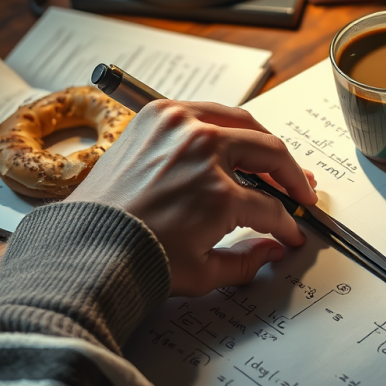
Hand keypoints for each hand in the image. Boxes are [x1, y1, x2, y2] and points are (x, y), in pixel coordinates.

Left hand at [65, 100, 317, 296]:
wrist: (83, 248)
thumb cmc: (135, 260)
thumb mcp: (202, 273)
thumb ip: (248, 261)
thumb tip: (274, 250)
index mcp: (219, 193)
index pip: (270, 206)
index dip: (287, 223)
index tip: (291, 231)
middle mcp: (203, 150)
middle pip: (269, 151)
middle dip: (291, 175)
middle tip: (302, 190)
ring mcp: (180, 126)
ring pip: (243, 122)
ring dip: (264, 142)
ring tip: (276, 162)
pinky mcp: (158, 116)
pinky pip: (207, 111)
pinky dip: (227, 124)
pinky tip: (235, 140)